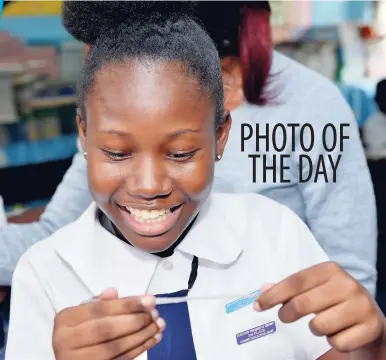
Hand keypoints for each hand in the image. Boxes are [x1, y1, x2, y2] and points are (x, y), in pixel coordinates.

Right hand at [53, 289, 164, 359]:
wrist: (72, 356)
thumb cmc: (80, 330)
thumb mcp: (85, 313)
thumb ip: (100, 303)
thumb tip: (114, 292)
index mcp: (65, 319)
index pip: (100, 309)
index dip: (127, 304)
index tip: (150, 300)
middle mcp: (65, 340)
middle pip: (107, 329)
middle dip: (135, 320)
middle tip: (155, 313)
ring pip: (115, 347)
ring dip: (142, 335)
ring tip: (159, 324)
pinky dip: (139, 348)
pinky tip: (153, 338)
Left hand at [254, 262, 384, 352]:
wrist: (370, 317)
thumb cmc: (334, 299)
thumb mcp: (314, 288)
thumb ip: (289, 288)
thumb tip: (263, 289)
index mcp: (330, 269)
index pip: (294, 282)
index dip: (273, 295)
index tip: (258, 306)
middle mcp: (347, 284)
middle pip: (303, 303)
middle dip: (286, 313)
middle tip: (283, 317)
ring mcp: (362, 305)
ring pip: (319, 326)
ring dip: (314, 329)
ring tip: (321, 323)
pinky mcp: (371, 327)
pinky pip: (338, 342)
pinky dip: (334, 342)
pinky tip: (339, 332)